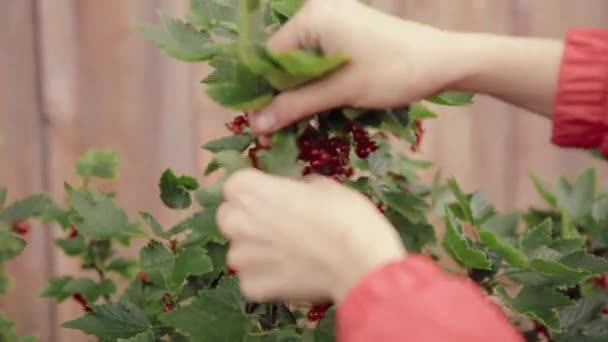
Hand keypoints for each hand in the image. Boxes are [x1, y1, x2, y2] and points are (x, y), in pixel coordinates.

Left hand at [217, 169, 405, 302]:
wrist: (360, 264)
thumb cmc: (345, 216)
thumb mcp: (323, 186)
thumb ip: (294, 188)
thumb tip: (292, 194)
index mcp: (248, 189)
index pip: (236, 186)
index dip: (257, 192)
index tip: (273, 198)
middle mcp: (235, 222)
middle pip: (230, 217)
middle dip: (248, 220)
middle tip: (279, 226)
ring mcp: (241, 258)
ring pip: (241, 251)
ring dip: (258, 252)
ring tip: (291, 255)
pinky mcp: (252, 287)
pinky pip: (253, 279)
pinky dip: (269, 278)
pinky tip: (293, 275)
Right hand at [249, 0, 464, 133]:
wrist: (444, 61)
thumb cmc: (392, 72)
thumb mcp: (339, 92)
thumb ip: (295, 106)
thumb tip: (254, 124)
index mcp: (312, 16)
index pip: (271, 56)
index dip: (268, 90)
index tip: (268, 122)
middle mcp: (321, 10)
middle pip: (287, 57)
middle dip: (288, 90)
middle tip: (288, 124)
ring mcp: (338, 17)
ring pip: (306, 59)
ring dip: (306, 88)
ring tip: (310, 115)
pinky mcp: (352, 28)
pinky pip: (324, 54)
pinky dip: (322, 78)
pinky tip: (328, 99)